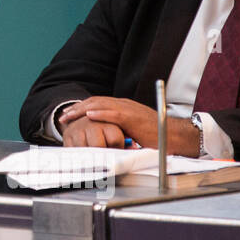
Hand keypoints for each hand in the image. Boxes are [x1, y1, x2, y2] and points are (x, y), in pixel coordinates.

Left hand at [60, 96, 199, 154]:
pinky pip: (114, 113)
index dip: (80, 108)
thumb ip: (118, 130)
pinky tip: (89, 116)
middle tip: (63, 116)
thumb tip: (105, 137)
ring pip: (101, 105)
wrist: (175, 135)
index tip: (68, 115)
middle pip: (95, 102)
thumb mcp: (131, 130)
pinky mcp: (134, 117)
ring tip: (69, 115)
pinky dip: (100, 113)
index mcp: (122, 107)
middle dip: (76, 108)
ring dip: (82, 110)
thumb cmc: (155, 135)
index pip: (96, 104)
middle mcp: (123, 105)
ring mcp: (128, 109)